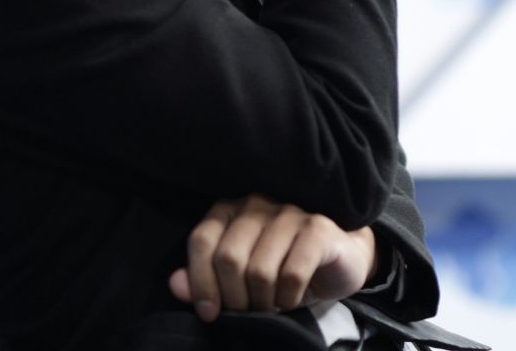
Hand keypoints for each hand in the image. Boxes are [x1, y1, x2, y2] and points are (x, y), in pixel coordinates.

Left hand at [167, 194, 377, 320]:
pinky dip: (288, 298)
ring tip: (271, 307)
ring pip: (260, 270)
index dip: (200, 282)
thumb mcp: (240, 280)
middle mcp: (257, 203)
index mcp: (230, 210)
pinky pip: (292, 274)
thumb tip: (174, 284)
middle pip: (229, 258)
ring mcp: (289, 212)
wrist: (340, 260)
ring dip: (263, 302)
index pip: (202, 241)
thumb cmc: (282, 268)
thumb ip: (205, 280)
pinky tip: (291, 300)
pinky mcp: (317, 227)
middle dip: (235, 298)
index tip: (209, 313)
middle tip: (248, 312)